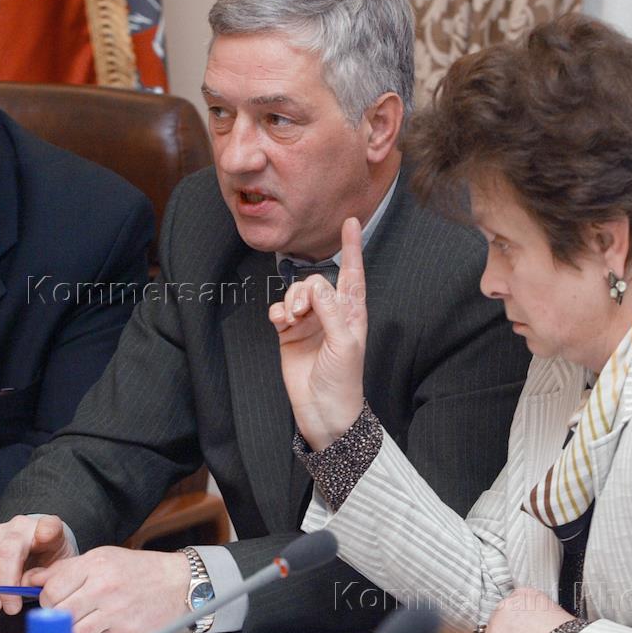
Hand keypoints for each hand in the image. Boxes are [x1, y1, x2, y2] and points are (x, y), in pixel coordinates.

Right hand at [0, 515, 75, 614]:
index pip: (49, 526)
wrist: (36, 549)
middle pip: (7, 549)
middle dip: (6, 582)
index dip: (46, 531)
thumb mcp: (60, 567)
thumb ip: (46, 575)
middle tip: (12, 608)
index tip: (44, 538)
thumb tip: (24, 585)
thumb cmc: (48, 560)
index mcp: (47, 529)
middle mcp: (20, 525)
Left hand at [24, 547, 188, 632]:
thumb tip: (32, 579)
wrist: (176, 582)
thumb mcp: (101, 557)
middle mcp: (104, 587)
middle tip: (67, 613)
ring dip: (77, 631)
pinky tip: (110, 623)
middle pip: (61, 614)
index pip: (52, 590)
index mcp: (95, 564)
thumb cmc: (137, 569)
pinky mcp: (127, 632)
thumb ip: (65, 569)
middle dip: (59, 617)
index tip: (53, 601)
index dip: (47, 600)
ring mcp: (116, 612)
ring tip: (86, 620)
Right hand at [269, 218, 367, 449]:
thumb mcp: (343, 343)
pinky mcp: (289, 334)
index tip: (351, 221)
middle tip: (303, 312)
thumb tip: (317, 285)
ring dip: (291, 301)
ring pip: (296, 293)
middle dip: (306, 290)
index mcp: (352, 313)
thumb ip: (331, 311)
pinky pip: (280, 310)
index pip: (353, 273)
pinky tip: (281, 322)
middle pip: (315, 281)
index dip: (353, 248)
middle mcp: (330, 314)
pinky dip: (278, 311)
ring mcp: (309, 323)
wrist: (323, 411)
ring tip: (292, 320)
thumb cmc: (343, 380)